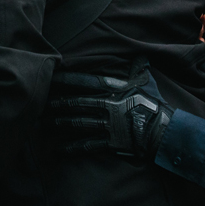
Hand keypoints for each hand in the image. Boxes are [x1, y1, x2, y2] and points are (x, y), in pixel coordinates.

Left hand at [47, 67, 173, 157]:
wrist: (165, 131)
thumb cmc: (155, 105)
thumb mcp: (146, 83)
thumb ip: (138, 69)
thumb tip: (140, 57)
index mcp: (114, 90)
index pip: (85, 81)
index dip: (67, 79)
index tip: (51, 76)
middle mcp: (107, 106)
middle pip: (76, 103)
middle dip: (56, 103)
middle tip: (39, 103)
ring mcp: (108, 125)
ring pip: (78, 122)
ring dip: (59, 123)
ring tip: (44, 123)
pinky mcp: (110, 142)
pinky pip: (87, 145)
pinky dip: (72, 147)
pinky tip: (59, 149)